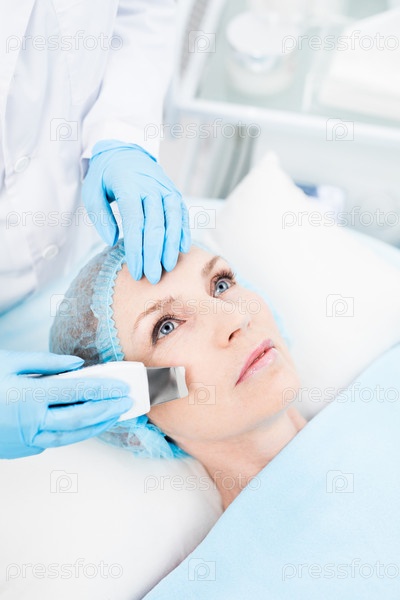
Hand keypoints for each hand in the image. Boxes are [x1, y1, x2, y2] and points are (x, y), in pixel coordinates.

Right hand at [0, 350, 132, 458]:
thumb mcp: (8, 362)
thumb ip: (45, 363)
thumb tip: (76, 365)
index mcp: (28, 396)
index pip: (77, 392)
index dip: (103, 389)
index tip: (121, 385)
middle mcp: (30, 422)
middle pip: (80, 417)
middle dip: (107, 409)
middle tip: (127, 402)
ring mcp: (25, 440)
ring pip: (71, 435)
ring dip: (96, 426)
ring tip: (114, 416)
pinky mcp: (21, 450)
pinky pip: (54, 440)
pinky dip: (74, 432)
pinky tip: (86, 424)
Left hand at [82, 139, 190, 283]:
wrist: (124, 151)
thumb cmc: (105, 176)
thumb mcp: (92, 192)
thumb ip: (101, 217)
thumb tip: (114, 241)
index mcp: (129, 187)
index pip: (135, 223)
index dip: (136, 250)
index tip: (136, 271)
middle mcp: (151, 188)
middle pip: (155, 226)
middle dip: (154, 255)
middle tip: (153, 277)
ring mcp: (166, 189)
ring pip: (172, 221)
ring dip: (171, 246)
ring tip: (168, 267)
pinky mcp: (174, 193)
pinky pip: (182, 214)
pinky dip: (184, 232)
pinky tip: (183, 249)